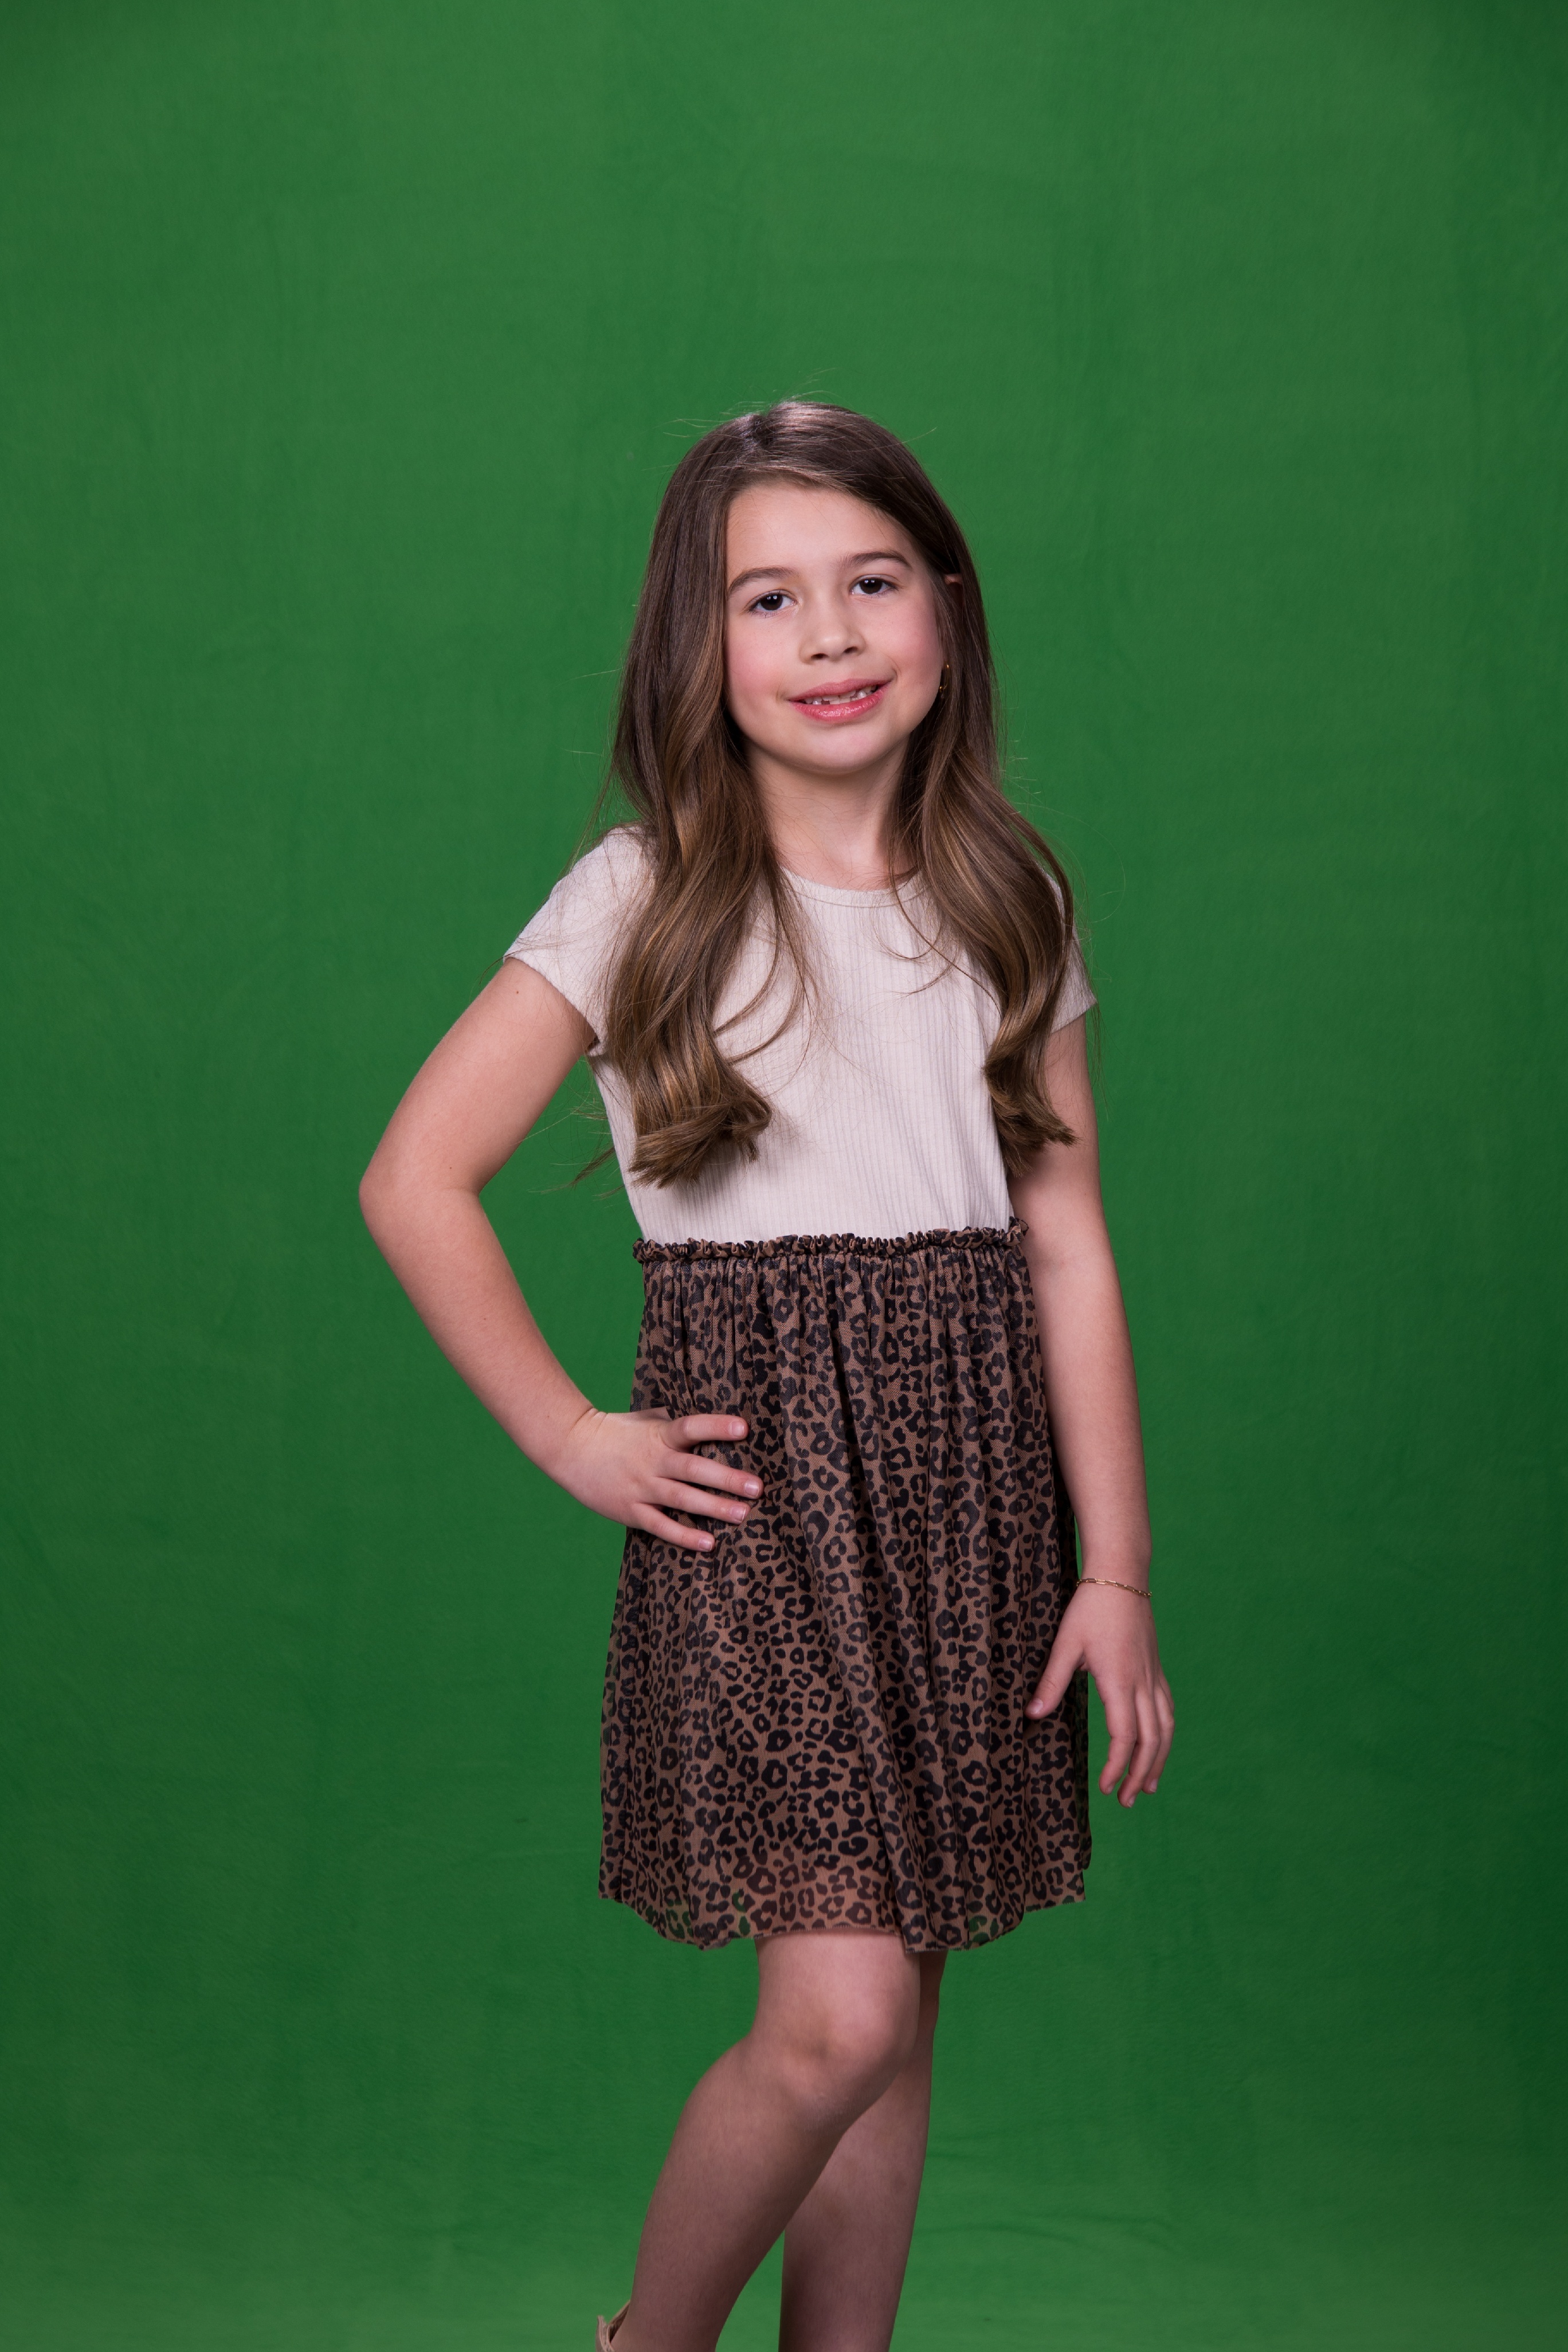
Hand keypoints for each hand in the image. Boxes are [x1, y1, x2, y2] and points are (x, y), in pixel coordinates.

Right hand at [548, 1407, 760, 1551]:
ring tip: (743, 1515)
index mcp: (659, 1435)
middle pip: (693, 1470)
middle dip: (726, 1479)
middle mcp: (652, 1461)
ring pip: (682, 1499)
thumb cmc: (616, 1432)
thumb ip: (675, 1420)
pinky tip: (708, 1543)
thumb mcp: (646, 1419)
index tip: (743, 1428)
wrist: (572, 1449)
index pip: (690, 1427)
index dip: (716, 1427)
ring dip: (714, 1508)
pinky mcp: (631, 1511)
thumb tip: (707, 1419)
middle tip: (756, 1487)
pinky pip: (660, 1526)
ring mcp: (641, 1487)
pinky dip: (684, 1535)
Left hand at [1027, 1582, 1173, 1805]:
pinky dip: (1164, 1734)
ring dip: (1158, 1759)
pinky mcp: (1155, 1668)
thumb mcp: (1065, 1642)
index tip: (1107, 1788)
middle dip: (1140, 1774)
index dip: (1117, 1766)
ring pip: (1165, 1727)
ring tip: (1148, 1786)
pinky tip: (1158, 1745)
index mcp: (1120, 1680)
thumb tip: (1032, 1714)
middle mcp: (1143, 1682)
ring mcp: (1153, 1675)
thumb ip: (1052, 1680)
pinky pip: (1167, 1709)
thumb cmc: (1090, 1607)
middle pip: (1151, 1740)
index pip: (1125, 1736)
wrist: (1121, 1575)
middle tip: (1126, 1801)